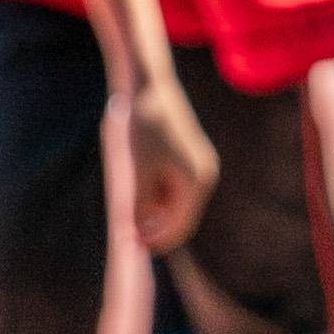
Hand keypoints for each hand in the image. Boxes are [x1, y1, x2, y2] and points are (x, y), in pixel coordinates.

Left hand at [125, 83, 218, 253]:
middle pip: (181, 218)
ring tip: (130, 213)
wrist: (150, 85)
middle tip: (129, 234)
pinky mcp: (188, 158)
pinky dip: (157, 195)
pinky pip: (174, 187)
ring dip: (155, 212)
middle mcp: (203, 176)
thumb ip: (141, 204)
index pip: (181, 227)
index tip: (135, 248)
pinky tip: (138, 194)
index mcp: (197, 181)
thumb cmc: (144, 126)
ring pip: (176, 203)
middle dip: (156, 228)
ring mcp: (198, 167)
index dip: (158, 241)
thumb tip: (140, 234)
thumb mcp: (138, 169)